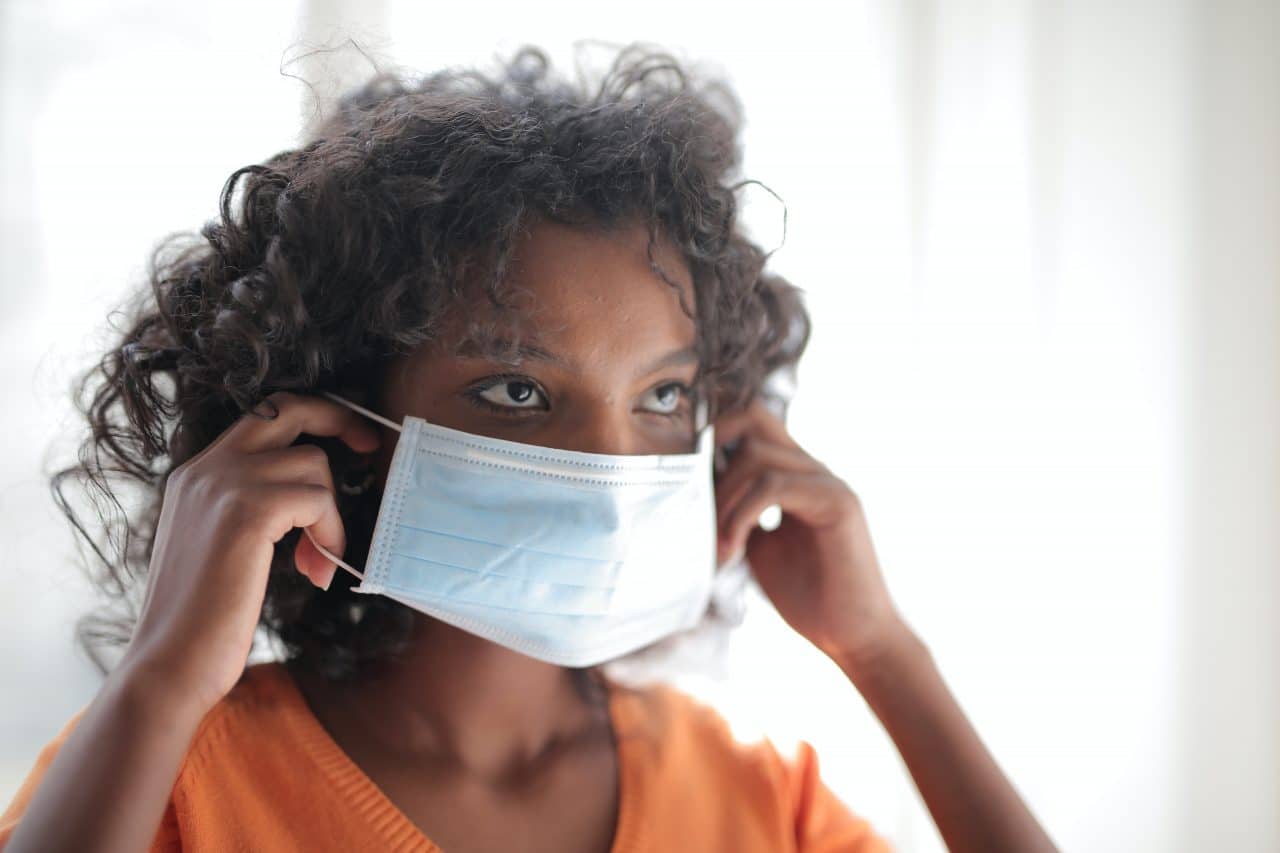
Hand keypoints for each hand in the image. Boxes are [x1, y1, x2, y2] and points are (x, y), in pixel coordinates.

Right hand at [119, 390, 380, 714]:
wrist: (169, 665)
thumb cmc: (203, 621)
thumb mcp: (222, 548)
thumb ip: (254, 512)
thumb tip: (312, 499)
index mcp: (196, 475)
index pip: (262, 417)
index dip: (311, 419)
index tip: (349, 440)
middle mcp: (205, 469)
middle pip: (285, 406)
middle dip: (338, 418)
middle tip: (369, 447)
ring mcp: (222, 484)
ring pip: (313, 463)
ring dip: (330, 515)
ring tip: (316, 561)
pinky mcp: (246, 511)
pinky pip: (316, 499)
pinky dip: (330, 533)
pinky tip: (315, 570)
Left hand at [713, 395, 903, 662]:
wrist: (853, 638)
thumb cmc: (809, 598)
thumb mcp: (759, 548)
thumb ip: (739, 516)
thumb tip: (694, 501)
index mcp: (795, 476)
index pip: (752, 423)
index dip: (714, 436)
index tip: (684, 480)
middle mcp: (813, 470)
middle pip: (752, 420)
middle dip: (712, 461)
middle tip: (695, 511)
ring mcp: (828, 482)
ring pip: (757, 456)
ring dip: (723, 501)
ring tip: (718, 547)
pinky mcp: (839, 502)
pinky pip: (774, 485)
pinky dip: (742, 514)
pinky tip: (733, 549)